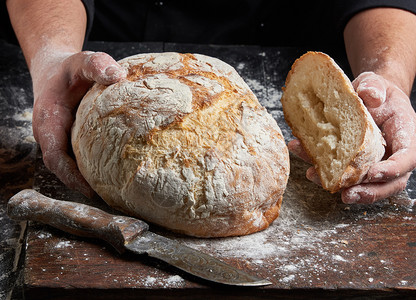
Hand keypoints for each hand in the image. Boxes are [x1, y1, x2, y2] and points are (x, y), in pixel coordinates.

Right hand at [31, 50, 125, 196]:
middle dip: (83, 184)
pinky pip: (79, 157)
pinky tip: (115, 173)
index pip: (55, 157)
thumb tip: (118, 76)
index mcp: (49, 122)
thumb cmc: (68, 68)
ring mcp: (60, 140)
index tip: (91, 190)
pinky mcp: (70, 140)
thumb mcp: (81, 61)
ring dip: (89, 179)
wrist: (55, 70)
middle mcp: (52, 136)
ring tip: (116, 193)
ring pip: (72, 165)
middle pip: (64, 168)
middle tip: (111, 198)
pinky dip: (93, 167)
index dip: (71, 176)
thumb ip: (96, 65)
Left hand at [288, 72, 415, 203]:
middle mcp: (393, 152)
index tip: (373, 174)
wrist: (365, 96)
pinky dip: (327, 175)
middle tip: (348, 196)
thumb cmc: (374, 91)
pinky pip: (345, 174)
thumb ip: (374, 87)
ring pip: (367, 184)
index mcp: (404, 133)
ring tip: (328, 188)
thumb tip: (369, 96)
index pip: (407, 157)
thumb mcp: (375, 82)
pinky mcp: (356, 164)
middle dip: (370, 192)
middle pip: (390, 182)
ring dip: (347, 190)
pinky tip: (310, 170)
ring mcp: (375, 161)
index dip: (392, 169)